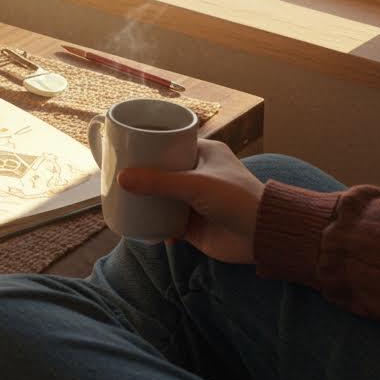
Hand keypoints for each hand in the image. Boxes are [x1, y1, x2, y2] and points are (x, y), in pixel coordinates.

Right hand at [118, 140, 264, 263]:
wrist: (261, 236)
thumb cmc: (236, 198)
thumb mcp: (195, 184)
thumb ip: (159, 182)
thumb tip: (121, 178)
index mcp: (205, 154)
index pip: (172, 143)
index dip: (150, 145)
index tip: (126, 147)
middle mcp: (199, 175)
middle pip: (163, 172)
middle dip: (142, 176)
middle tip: (117, 175)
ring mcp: (195, 201)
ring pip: (162, 198)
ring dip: (145, 200)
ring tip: (121, 199)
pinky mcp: (192, 225)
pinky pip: (166, 222)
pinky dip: (153, 225)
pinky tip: (136, 224)